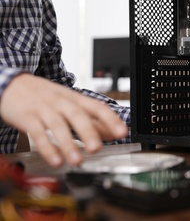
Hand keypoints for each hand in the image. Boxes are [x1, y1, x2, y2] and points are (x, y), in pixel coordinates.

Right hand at [0, 73, 127, 166]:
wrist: (12, 83)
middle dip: (89, 132)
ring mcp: (44, 109)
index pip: (97, 106)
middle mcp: (62, 102)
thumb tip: (110, 133)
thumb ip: (90, 118)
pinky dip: (47, 147)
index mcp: (75, 98)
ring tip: (77, 161)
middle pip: (77, 115)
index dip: (111, 119)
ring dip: (68, 144)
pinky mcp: (27, 117)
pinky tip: (55, 159)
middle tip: (97, 149)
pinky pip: (37, 133)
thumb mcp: (69, 102)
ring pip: (58, 125)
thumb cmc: (45, 95)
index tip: (122, 132)